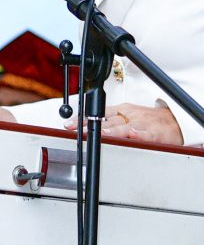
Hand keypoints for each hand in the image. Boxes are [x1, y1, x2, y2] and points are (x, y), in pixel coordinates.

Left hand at [63, 100, 182, 144]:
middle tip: (77, 131)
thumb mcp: (127, 114)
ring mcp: (141, 124)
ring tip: (98, 133)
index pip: (97, 114)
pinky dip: (136, 134)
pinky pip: (144, 134)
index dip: (82, 119)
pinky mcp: (154, 134)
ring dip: (110, 130)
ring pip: (122, 127)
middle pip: (106, 121)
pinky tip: (130, 134)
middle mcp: (129, 116)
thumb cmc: (148, 119)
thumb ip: (109, 120)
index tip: (69, 124)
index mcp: (121, 110)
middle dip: (90, 126)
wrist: (174, 121)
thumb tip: (87, 125)